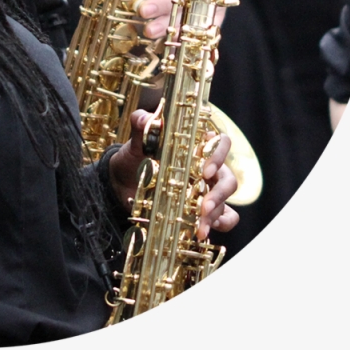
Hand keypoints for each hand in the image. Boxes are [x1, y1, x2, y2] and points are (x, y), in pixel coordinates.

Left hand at [108, 110, 239, 239]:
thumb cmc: (134, 158)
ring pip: (226, 201)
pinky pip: (224, 218)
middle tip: (204, 207)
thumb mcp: (136, 142)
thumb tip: (145, 118)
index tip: (205, 170)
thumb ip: (140, 126)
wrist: (121, 184)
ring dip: (216, 214)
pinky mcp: (201, 210)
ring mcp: (206, 190)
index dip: (219, 155)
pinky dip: (219, 225)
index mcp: (196, 147)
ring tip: (199, 228)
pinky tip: (203, 231)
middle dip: (220, 194)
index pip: (221, 143)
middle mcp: (206, 168)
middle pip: (228, 178)